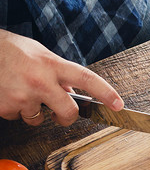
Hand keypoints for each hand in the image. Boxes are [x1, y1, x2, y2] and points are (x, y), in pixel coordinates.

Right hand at [0, 30, 122, 125]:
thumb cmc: (11, 51)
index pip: (87, 79)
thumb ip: (59, 73)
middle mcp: (40, 81)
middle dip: (67, 117)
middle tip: (61, 115)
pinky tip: (8, 93)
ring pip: (39, 118)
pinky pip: (17, 117)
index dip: (106, 93)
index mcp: (52, 64)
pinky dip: (14, 109)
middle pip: (68, 111)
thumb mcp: (41, 55)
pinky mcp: (6, 107)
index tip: (118, 105)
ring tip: (21, 91)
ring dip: (33, 111)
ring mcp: (23, 95)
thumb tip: (71, 92)